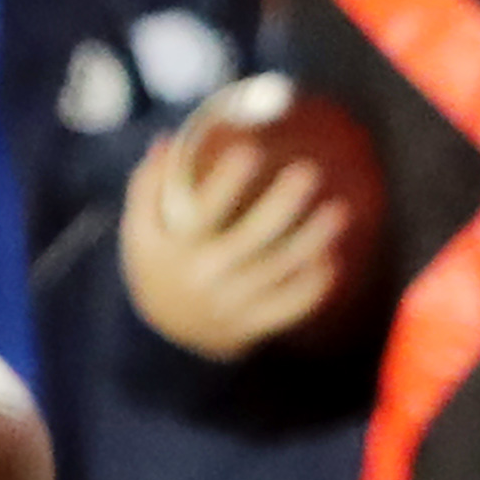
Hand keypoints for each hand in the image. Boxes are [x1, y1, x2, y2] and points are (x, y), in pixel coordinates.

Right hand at [118, 130, 345, 360]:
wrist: (166, 338)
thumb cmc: (161, 263)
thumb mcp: (140, 230)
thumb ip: (149, 186)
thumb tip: (168, 141)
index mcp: (175, 251)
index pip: (200, 215)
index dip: (225, 183)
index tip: (251, 149)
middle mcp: (203, 279)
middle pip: (248, 240)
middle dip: (281, 205)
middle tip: (308, 171)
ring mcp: (229, 305)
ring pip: (277, 271)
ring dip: (311, 241)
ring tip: (339, 211)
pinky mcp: (251, 324)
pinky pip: (289, 307)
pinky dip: (313, 287)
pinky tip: (331, 260)